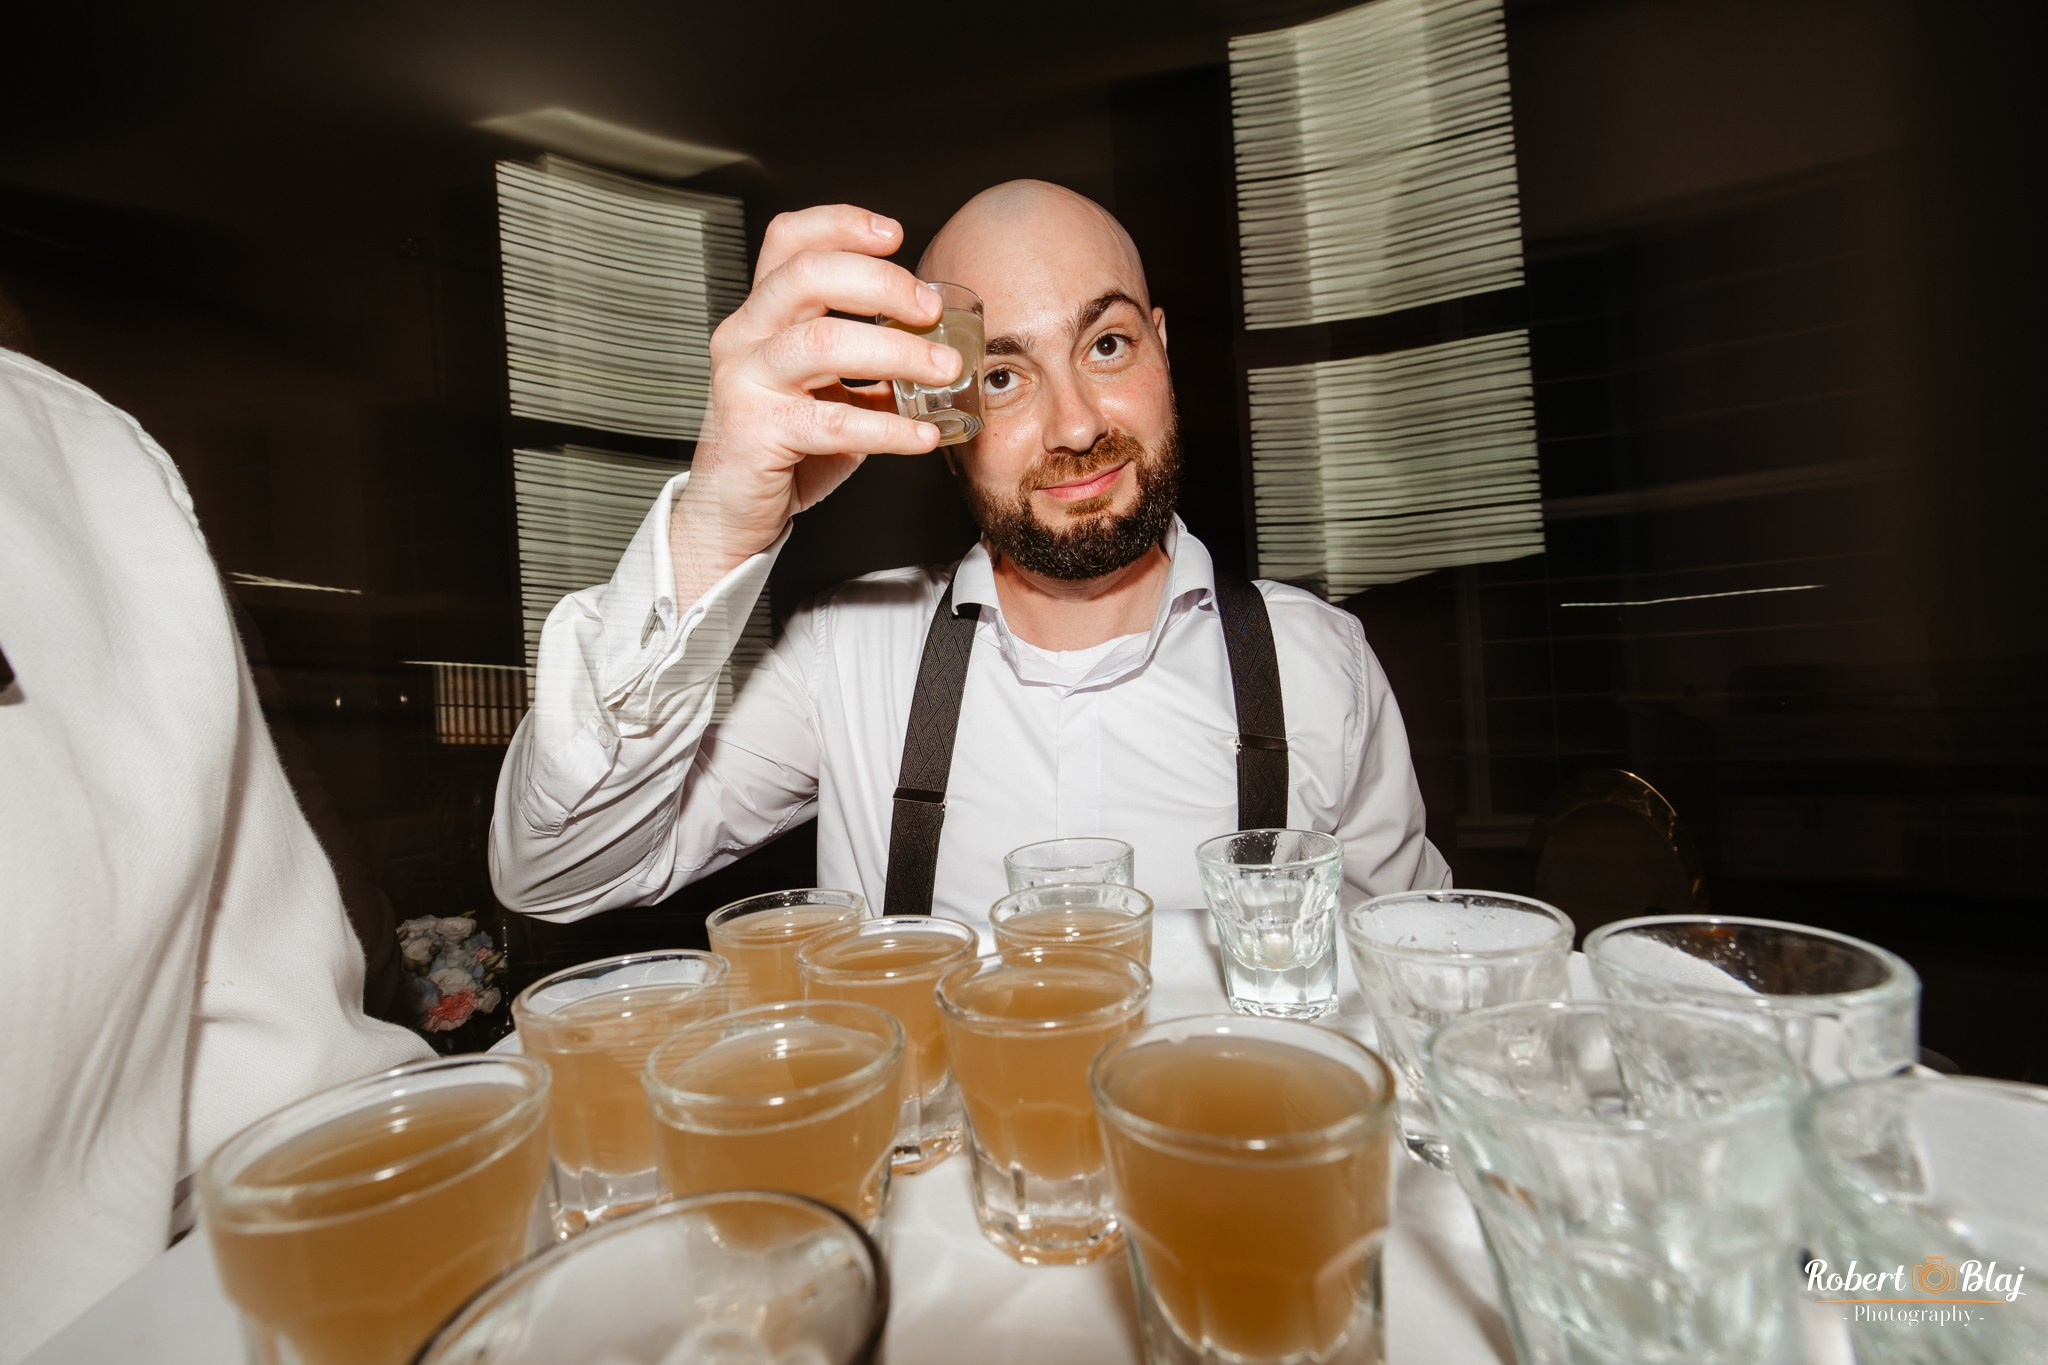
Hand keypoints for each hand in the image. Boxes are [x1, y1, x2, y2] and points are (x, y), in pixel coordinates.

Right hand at [669, 205, 962, 606]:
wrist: (732, 510)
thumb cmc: (782, 444)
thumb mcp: (826, 389)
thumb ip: (867, 360)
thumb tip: (938, 345)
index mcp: (762, 314)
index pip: (789, 240)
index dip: (840, 224)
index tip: (894, 233)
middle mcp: (745, 335)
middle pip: (807, 275)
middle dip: (880, 283)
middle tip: (932, 308)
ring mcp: (744, 380)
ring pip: (821, 341)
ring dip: (895, 351)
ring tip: (943, 368)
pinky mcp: (755, 430)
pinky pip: (832, 422)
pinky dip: (888, 428)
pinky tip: (922, 435)